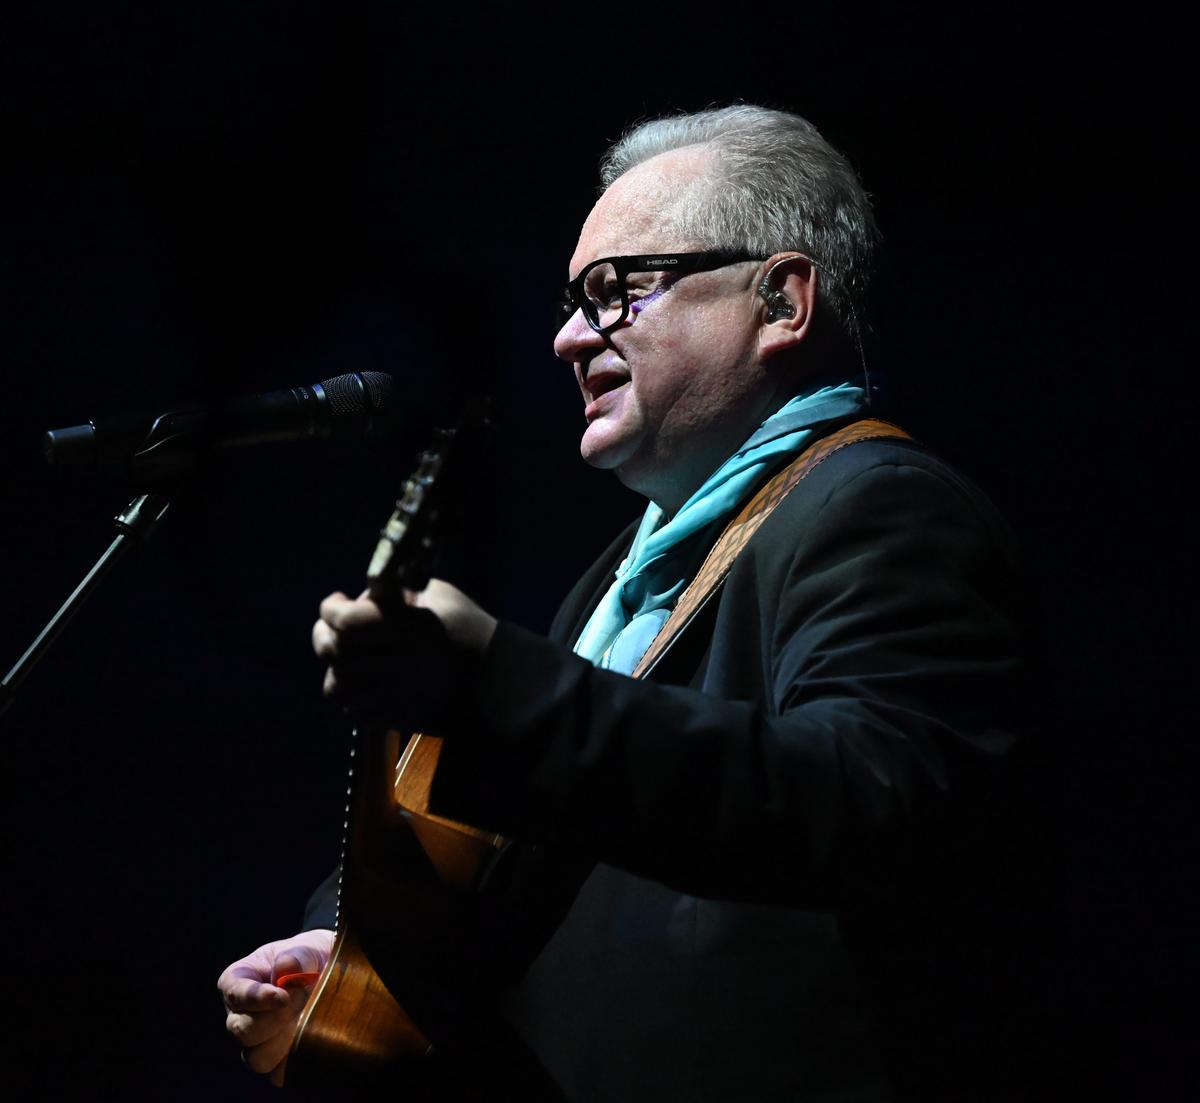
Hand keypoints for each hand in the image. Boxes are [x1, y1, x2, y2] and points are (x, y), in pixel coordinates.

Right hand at [218, 929, 335, 1085]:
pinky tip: (309, 1037)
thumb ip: (294, 956)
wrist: (326, 973)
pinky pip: (277, 1073)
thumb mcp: (303, 949)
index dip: (257, 998)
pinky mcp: (274, 1060)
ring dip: (286, 1040)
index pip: (234, 994)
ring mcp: (254, 1042)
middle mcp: (239, 1015)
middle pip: (242, 1032)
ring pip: (256, 1058)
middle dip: (276, 1018)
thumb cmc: (307, 958)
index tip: (282, 995)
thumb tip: (285, 969)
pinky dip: (294, 1059)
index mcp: (237, 982)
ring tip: (307, 1018)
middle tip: (302, 998)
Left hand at [312, 579, 496, 725]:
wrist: (499, 682)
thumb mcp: (441, 595)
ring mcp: (394, 695)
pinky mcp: (396, 717)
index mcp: (408, 628)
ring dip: (336, 669)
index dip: (330, 609)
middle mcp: (396, 663)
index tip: (336, 601)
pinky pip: (354, 710)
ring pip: (336, 687)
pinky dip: (352, 694)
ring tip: (347, 658)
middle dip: (324, 635)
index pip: (346, 621)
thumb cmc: (470, 630)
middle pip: (334, 653)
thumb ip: (400, 593)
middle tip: (332, 627)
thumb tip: (367, 596)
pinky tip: (365, 681)